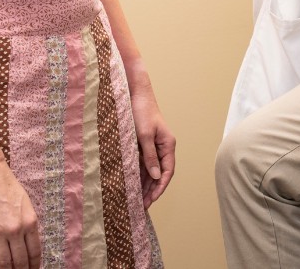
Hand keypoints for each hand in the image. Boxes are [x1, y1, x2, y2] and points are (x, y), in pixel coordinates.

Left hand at [131, 83, 175, 206]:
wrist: (134, 94)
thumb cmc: (142, 111)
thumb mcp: (144, 135)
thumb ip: (150, 156)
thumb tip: (156, 177)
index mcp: (168, 145)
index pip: (168, 171)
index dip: (160, 187)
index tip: (151, 200)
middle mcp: (163, 147)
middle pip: (160, 173)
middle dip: (152, 190)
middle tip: (142, 205)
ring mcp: (153, 146)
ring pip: (151, 170)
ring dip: (144, 184)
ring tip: (136, 200)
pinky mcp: (143, 144)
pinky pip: (142, 163)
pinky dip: (138, 174)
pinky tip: (131, 184)